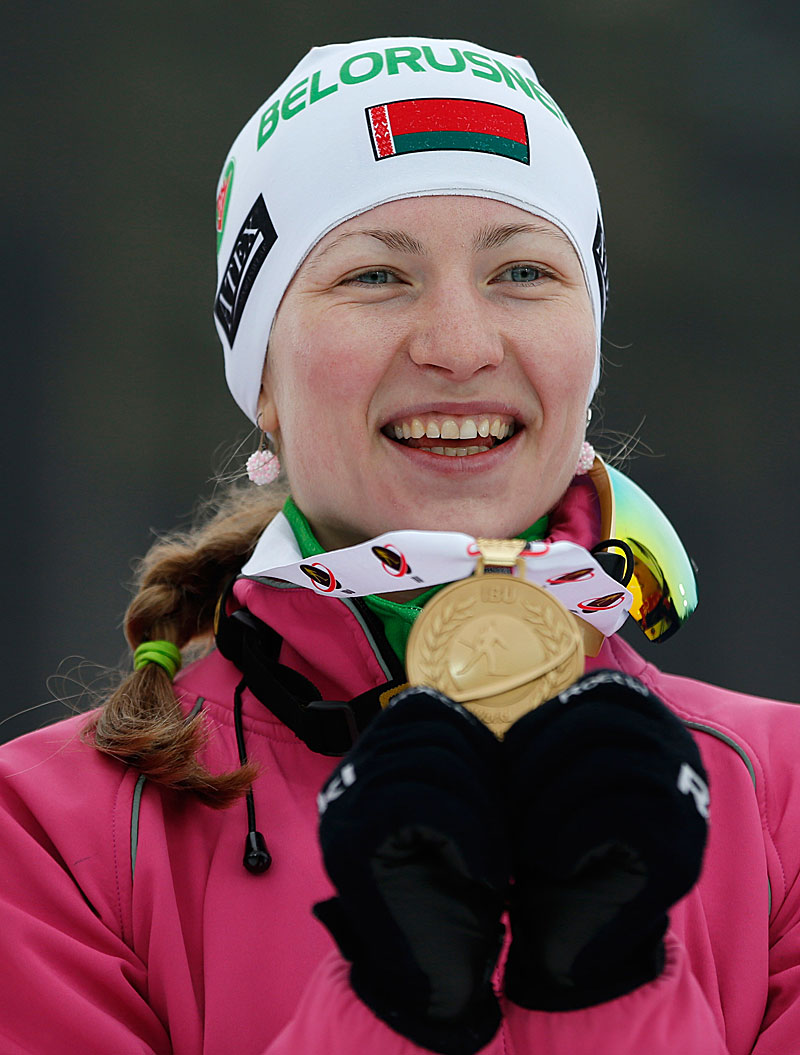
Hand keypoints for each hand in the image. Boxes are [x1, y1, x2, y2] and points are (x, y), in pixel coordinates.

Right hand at [314, 687, 508, 1054]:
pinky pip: (416, 801)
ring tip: (496, 854)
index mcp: (372, 766)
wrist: (432, 981)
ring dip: (480, 804)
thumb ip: (459, 762)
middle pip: (421, 722)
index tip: (505, 780)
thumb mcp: (462, 811)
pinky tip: (484, 872)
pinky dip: (467, 833)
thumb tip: (487, 716)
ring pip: (423, 758)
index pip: (419, 705)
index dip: (473, 733)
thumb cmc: (457, 893)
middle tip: (504, 823)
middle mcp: (346, 779)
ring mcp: (341, 808)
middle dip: (479, 765)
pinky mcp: (350, 842)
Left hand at [502, 670, 708, 1009]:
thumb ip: (558, 728)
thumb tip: (508, 692)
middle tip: (508, 805)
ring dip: (547, 803)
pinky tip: (550, 861)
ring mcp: (689, 798)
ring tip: (524, 838)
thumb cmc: (563, 832)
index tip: (506, 758)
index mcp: (652, 720)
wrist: (590, 922)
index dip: (545, 720)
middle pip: (598, 725)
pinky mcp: (681, 848)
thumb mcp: (562, 768)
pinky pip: (615, 817)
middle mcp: (680, 750)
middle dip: (538, 762)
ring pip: (605, 767)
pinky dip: (567, 837)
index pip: (600, 692)